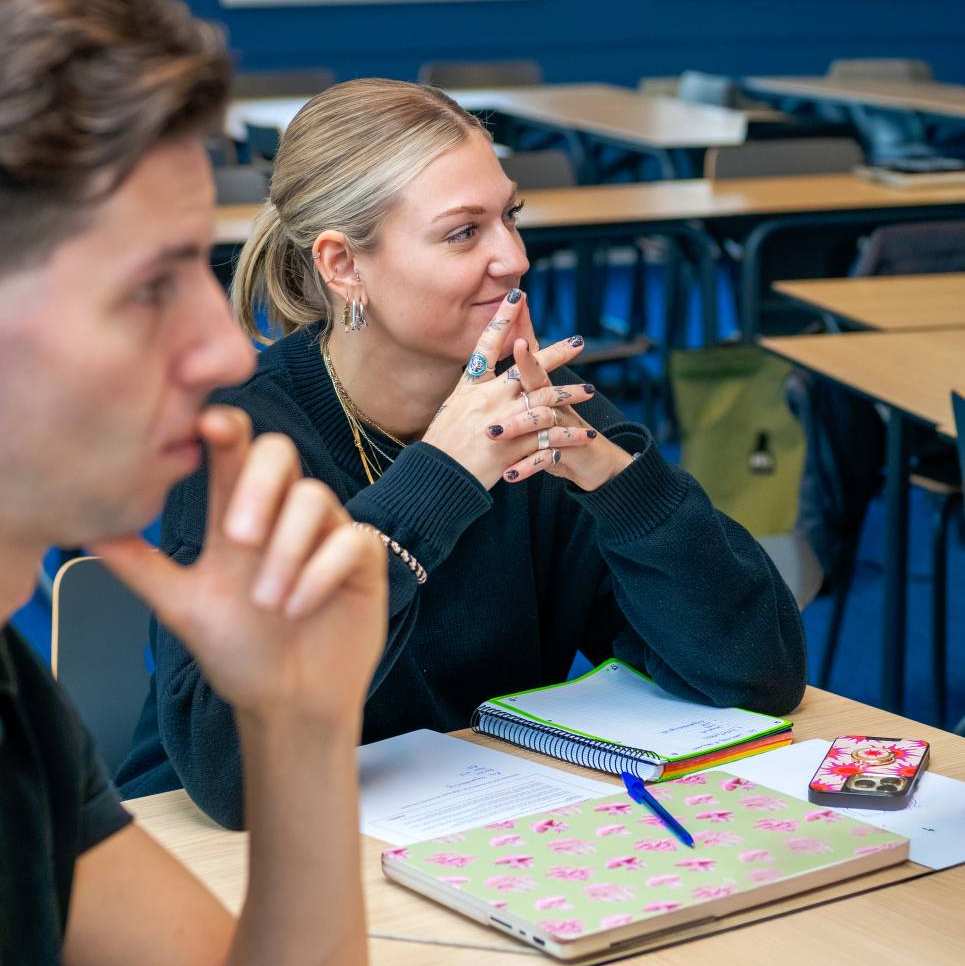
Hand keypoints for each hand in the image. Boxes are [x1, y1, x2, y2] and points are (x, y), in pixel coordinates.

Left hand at [92, 406, 387, 729]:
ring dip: (286, 548)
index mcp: (238, 513)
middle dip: (258, 484)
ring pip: (314, 496)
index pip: (234, 451)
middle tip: (236, 538)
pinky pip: (351, 539)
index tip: (206, 426)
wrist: (287, 704)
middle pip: (280, 453)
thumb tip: (82, 529)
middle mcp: (284, 513)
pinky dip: (321, 572)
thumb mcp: (181, 606)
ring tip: (267, 601)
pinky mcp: (363, 559)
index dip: (225, 427)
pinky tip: (298, 607)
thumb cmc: (239, 651)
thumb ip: (139, 565)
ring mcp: (326, 532)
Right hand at [423, 290, 594, 488]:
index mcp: (471, 388)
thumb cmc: (441, 446)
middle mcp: (489, 400)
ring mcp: (504, 422)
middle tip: (577, 343)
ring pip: (545, 402)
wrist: (438, 478)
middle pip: (528, 369)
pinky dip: (568, 436)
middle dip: (555, 355)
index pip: (488, 345)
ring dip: (569, 396)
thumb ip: (470, 393)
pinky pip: (548, 438)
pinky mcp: (515, 448)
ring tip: (589, 392)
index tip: (518, 295)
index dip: (504, 319)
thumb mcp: (449, 410)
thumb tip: (481, 377)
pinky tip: (585, 434)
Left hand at [503, 339, 631, 489]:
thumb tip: (516, 343)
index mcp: (547, 393)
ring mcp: (563, 429)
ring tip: (492, 434)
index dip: (528, 357)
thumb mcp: (544, 405)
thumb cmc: (560, 429)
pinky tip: (508, 475)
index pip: (535, 371)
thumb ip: (528, 380)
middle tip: (493, 383)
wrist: (594, 461)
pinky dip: (527, 467)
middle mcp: (557, 407)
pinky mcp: (567, 453)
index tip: (518, 341)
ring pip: (541, 423)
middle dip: (515, 391)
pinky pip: (546, 459)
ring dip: (516, 428)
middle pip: (539, 393)